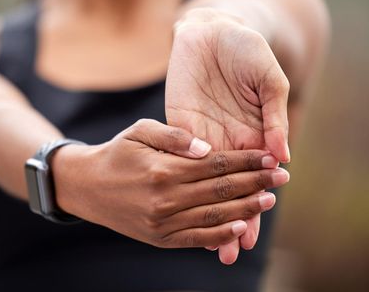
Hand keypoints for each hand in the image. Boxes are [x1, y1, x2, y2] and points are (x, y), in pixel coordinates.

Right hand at [52, 119, 287, 248]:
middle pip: (221, 191)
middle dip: (255, 183)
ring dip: (246, 209)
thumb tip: (206, 148)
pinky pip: (196, 239)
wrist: (87, 186)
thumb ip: (173, 136)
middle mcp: (166, 198)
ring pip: (214, 217)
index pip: (216, 165)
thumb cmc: (116, 153)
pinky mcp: (159, 238)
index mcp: (163, 168)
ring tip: (269, 200)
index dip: (247, 161)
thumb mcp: (139, 131)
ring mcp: (162, 222)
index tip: (270, 157)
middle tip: (282, 178)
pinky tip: (241, 228)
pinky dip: (220, 236)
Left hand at [166, 8, 290, 262]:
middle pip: (229, 187)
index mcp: (254, 133)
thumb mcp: (268, 81)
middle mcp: (228, 140)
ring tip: (208, 241)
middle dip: (231, 218)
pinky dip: (182, 180)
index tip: (251, 233)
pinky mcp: (178, 124)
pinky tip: (180, 204)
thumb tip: (282, 157)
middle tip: (231, 252)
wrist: (212, 29)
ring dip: (205, 208)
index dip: (254, 204)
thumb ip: (274, 118)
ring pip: (203, 180)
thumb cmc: (247, 50)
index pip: (255, 177)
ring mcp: (201, 134)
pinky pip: (179, 156)